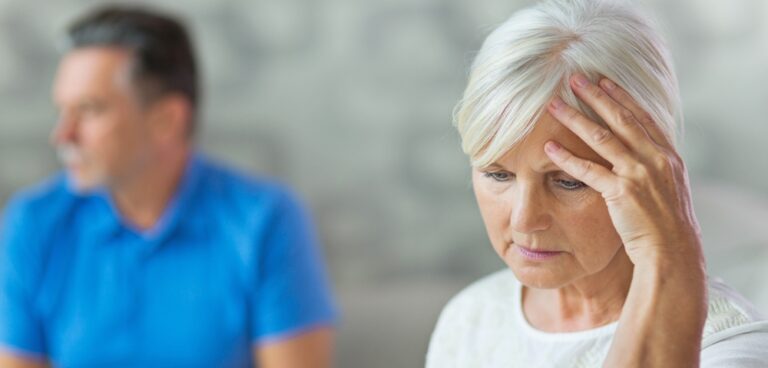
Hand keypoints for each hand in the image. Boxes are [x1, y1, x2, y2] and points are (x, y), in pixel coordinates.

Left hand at [544, 74, 702, 267]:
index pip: (642, 116)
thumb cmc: (667, 224)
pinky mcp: (622, 192)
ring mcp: (639, 174)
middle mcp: (655, 158)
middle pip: (620, 119)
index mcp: (667, 155)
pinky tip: (549, 147)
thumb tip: (642, 153)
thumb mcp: (668, 187)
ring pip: (601, 138)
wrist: (673, 250)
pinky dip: (567, 158)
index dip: (621, 96)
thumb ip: (654, 166)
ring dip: (575, 119)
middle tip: (574, 78)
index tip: (604, 79)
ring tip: (553, 105)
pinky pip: (589, 170)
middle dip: (595, 96)